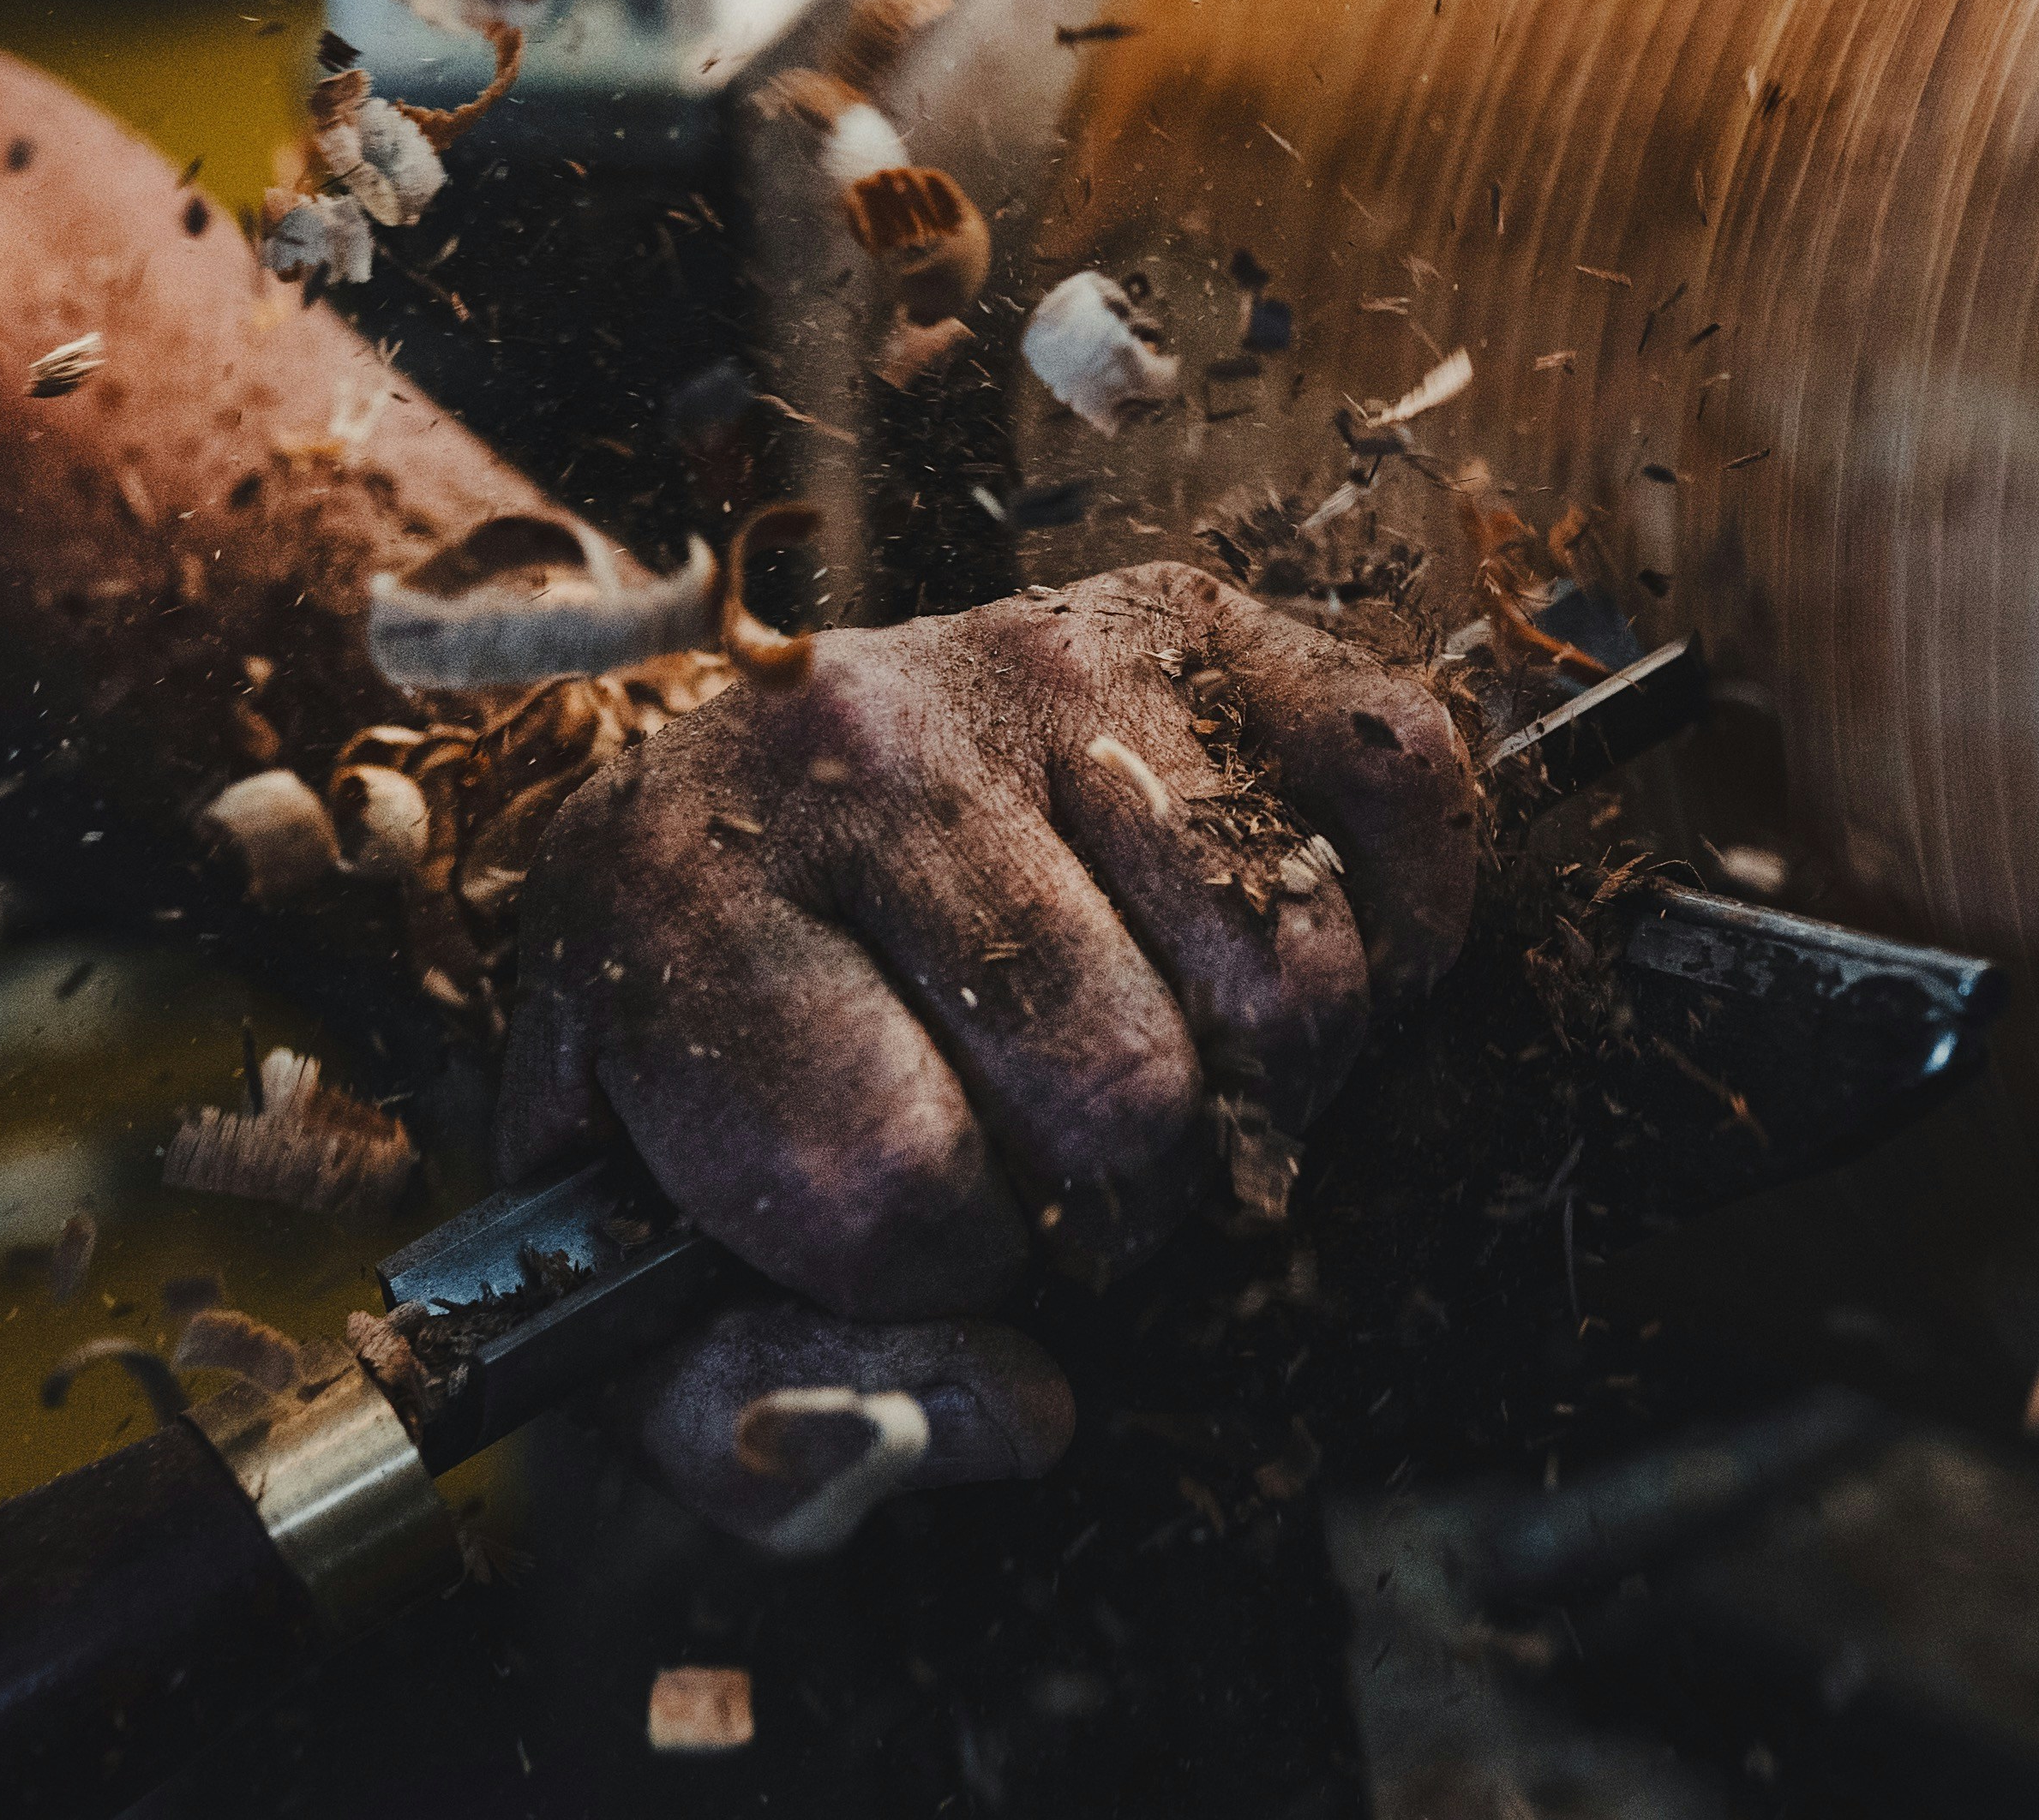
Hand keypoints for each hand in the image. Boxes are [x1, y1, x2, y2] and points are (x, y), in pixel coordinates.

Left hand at [500, 562, 1479, 1547]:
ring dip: (1257, 1084)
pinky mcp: (1198, 621)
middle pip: (1121, 1087)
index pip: (897, 1182)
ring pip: (1288, 974)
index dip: (938, 1270)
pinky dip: (1392, 925)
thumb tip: (1032, 1416)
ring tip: (1156, 1062)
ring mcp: (1045, 662)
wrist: (711, 806)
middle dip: (1112, 1200)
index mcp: (671, 903)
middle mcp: (860, 744)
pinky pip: (1404, 788)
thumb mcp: (634, 1270)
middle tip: (1054, 1166)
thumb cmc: (697, 1063)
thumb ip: (771, 1413)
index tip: (908, 1228)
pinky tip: (1260, 966)